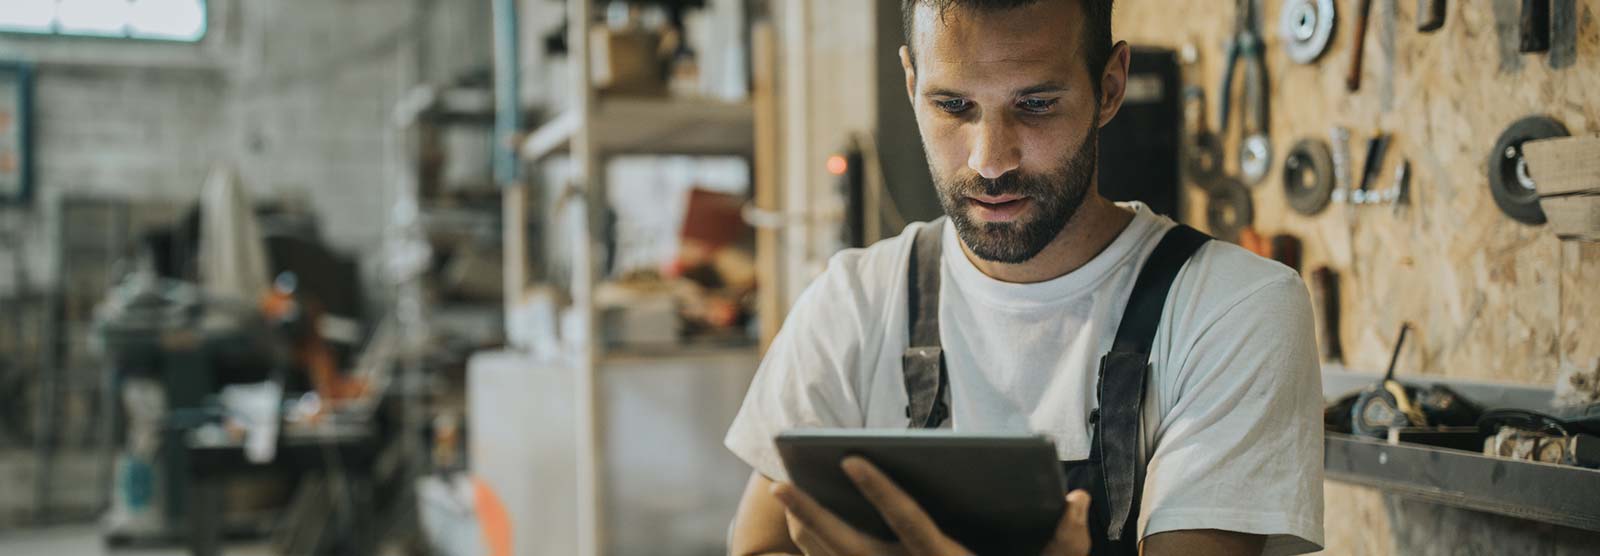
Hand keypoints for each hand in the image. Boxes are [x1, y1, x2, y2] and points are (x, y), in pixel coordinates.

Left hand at [770, 456, 1092, 555]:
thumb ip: (1067, 539)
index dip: (880, 490)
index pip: (909, 522)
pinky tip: (804, 529)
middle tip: (781, 483)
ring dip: (808, 532)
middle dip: (813, 516)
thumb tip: (1077, 499)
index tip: (851, 457)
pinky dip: (819, 552)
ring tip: (785, 493)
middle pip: (851, 549)